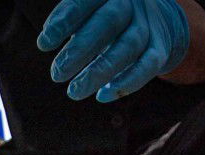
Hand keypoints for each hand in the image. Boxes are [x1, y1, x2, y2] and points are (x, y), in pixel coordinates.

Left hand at [37, 0, 189, 102]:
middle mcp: (132, 3)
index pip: (84, 1)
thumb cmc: (109, 15)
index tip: (43, 44)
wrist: (157, 18)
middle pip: (107, 23)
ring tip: (74, 91)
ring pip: (127, 47)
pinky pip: (147, 65)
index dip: (64, 21)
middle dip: (79, 50)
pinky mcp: (160, 48)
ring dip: (99, 72)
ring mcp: (148, 25)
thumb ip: (70, 19)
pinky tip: (102, 96)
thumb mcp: (91, 8)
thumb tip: (44, 39)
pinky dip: (127, 82)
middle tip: (56, 74)